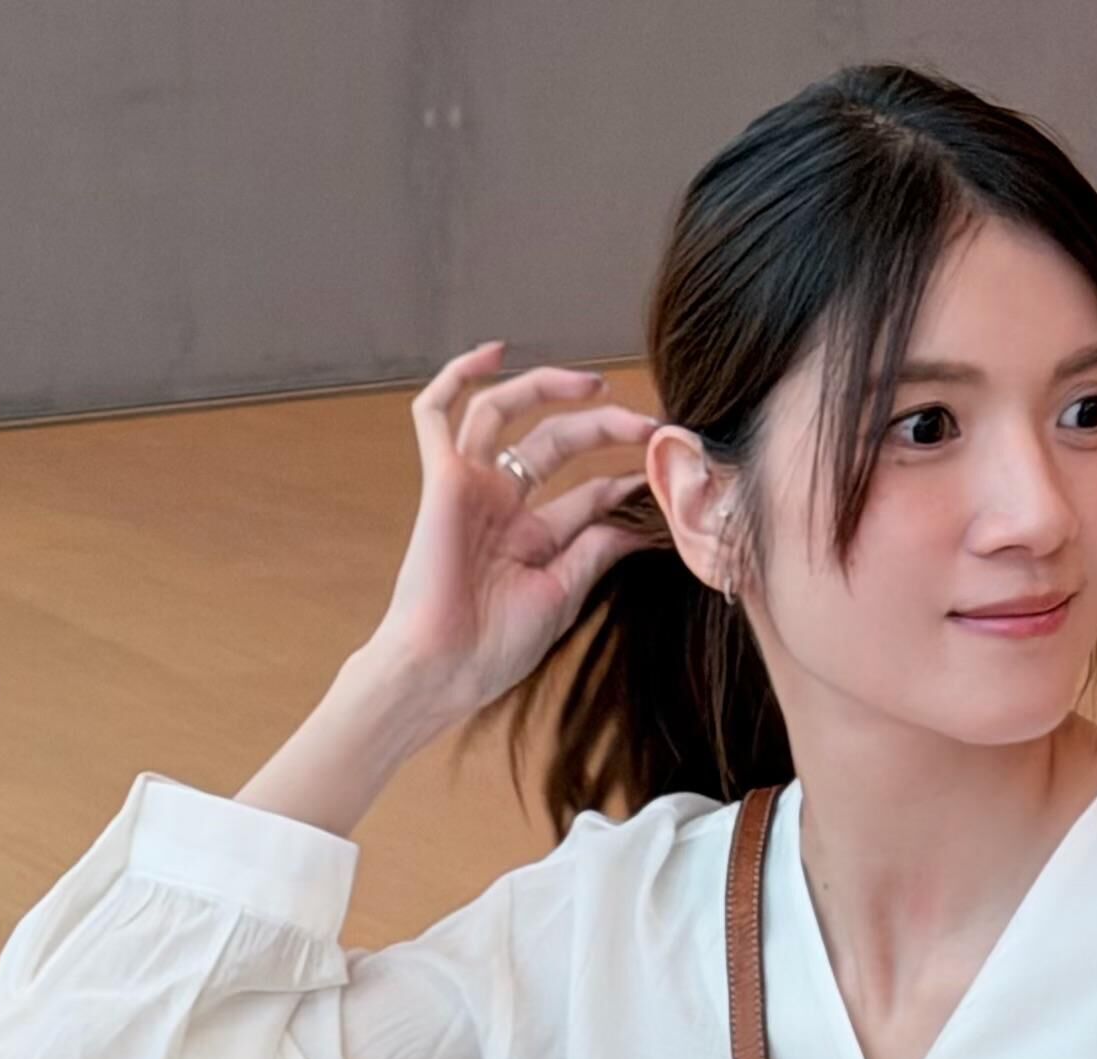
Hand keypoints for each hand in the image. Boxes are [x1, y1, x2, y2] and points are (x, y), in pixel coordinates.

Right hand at [361, 340, 665, 724]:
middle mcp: (500, 505)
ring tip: (595, 384)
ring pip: (504, 411)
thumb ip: (594, 551)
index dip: (622, 480)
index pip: (584, 493)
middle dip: (603, 427)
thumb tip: (637, 521)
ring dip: (549, 387)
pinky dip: (457, 377)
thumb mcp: (561, 595)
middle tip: (646, 426)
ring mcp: (469, 487)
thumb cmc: (493, 649)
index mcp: (530, 538)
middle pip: (555, 442)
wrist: (442, 669)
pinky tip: (494, 352)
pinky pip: (435, 414)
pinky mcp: (441, 479)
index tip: (661, 475)